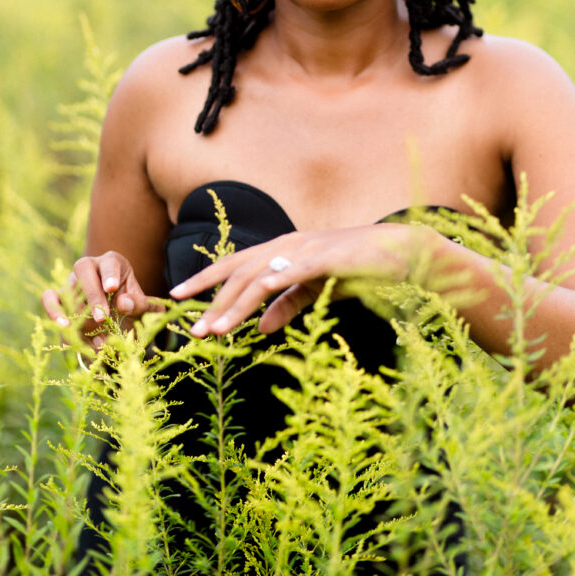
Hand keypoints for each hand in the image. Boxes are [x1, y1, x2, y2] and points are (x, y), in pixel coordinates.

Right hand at [41, 251, 165, 347]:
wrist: (118, 322)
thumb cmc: (131, 307)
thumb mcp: (142, 307)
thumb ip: (138, 304)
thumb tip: (123, 303)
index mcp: (112, 263)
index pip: (109, 262)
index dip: (110, 274)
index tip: (112, 288)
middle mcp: (90, 267)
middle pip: (83, 269)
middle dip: (92, 294)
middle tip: (102, 318)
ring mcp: (72, 280)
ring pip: (69, 287)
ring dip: (79, 311)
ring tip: (90, 330)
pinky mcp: (59, 296)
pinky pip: (49, 297)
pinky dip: (53, 310)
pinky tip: (64, 326)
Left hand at [170, 223, 414, 336]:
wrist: (396, 252)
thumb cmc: (355, 268)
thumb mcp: (314, 289)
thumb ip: (287, 303)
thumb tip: (259, 327)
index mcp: (281, 250)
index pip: (234, 265)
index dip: (204, 280)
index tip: (177, 298)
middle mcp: (287, 245)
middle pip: (239, 274)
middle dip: (213, 303)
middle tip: (193, 330)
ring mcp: (305, 249)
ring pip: (260, 277)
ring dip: (234, 304)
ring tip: (215, 330)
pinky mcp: (327, 257)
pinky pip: (296, 270)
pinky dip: (276, 281)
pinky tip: (259, 296)